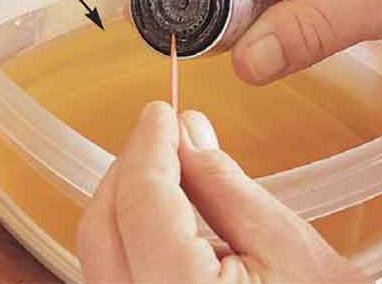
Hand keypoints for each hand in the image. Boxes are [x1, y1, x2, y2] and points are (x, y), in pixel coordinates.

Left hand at [78, 101, 371, 283]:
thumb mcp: (283, 244)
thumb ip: (223, 185)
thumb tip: (186, 130)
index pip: (140, 201)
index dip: (148, 145)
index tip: (161, 113)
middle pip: (102, 227)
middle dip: (129, 168)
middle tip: (161, 134)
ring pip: (98, 250)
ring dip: (125, 197)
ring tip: (162, 165)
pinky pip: (112, 270)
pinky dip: (128, 229)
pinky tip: (158, 208)